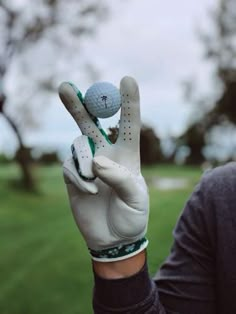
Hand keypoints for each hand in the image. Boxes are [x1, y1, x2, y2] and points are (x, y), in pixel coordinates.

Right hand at [58, 76, 148, 261]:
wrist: (114, 238)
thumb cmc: (132, 216)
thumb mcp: (136, 197)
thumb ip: (118, 177)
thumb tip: (95, 159)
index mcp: (127, 154)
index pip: (128, 123)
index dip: (128, 102)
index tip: (127, 79)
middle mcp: (105, 153)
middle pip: (90, 123)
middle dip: (78, 105)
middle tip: (64, 87)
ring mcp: (87, 164)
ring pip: (77, 145)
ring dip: (84, 161)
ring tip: (95, 185)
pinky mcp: (73, 176)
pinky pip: (69, 166)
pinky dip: (78, 178)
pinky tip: (89, 192)